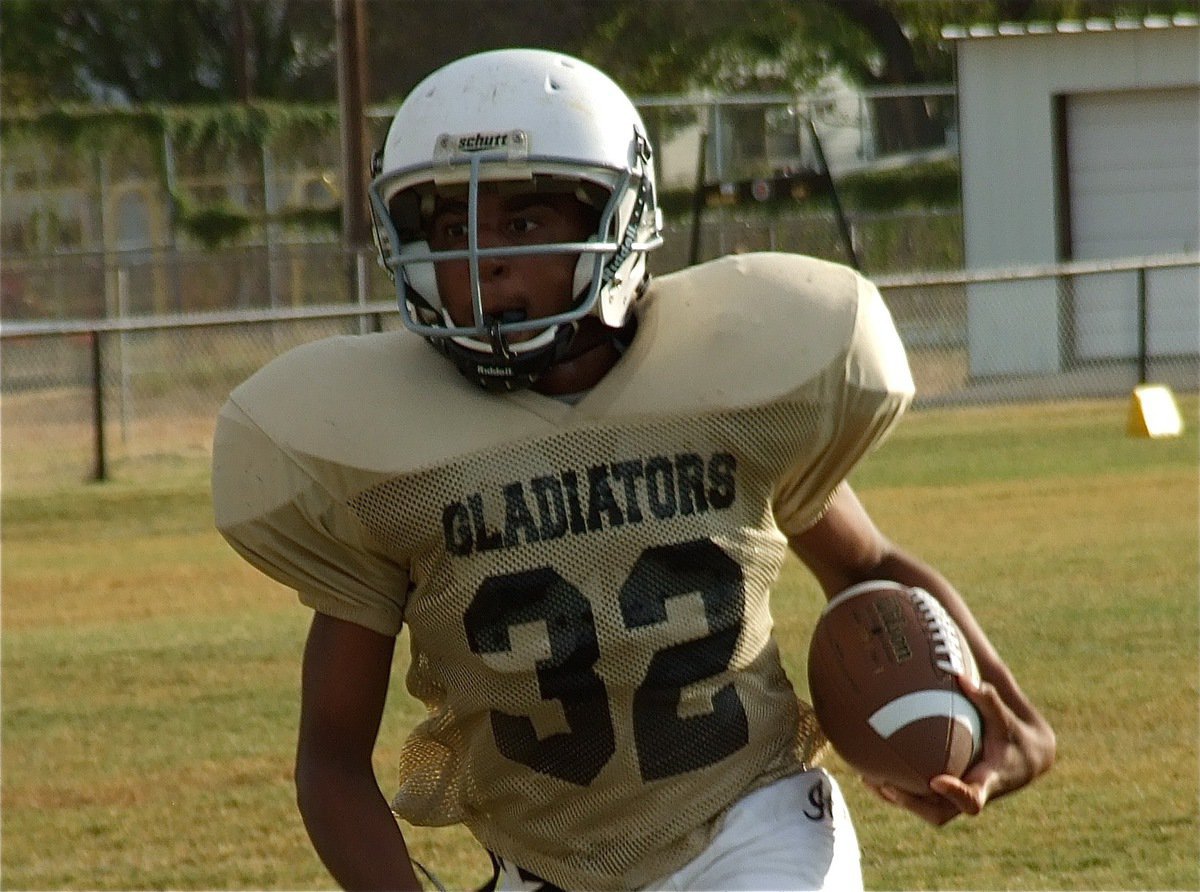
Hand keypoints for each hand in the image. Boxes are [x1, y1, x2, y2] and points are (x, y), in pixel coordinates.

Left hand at [864, 674, 1055, 825]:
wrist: (1024, 760)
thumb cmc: (1013, 736)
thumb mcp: (1006, 719)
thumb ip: (988, 700)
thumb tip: (963, 677)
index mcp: (988, 782)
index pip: (973, 799)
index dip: (955, 794)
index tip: (936, 781)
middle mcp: (970, 795)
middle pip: (940, 813)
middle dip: (913, 803)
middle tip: (887, 785)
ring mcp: (956, 799)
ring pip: (925, 810)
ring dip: (898, 799)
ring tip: (869, 780)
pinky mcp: (945, 795)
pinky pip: (919, 799)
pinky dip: (897, 790)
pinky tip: (870, 773)